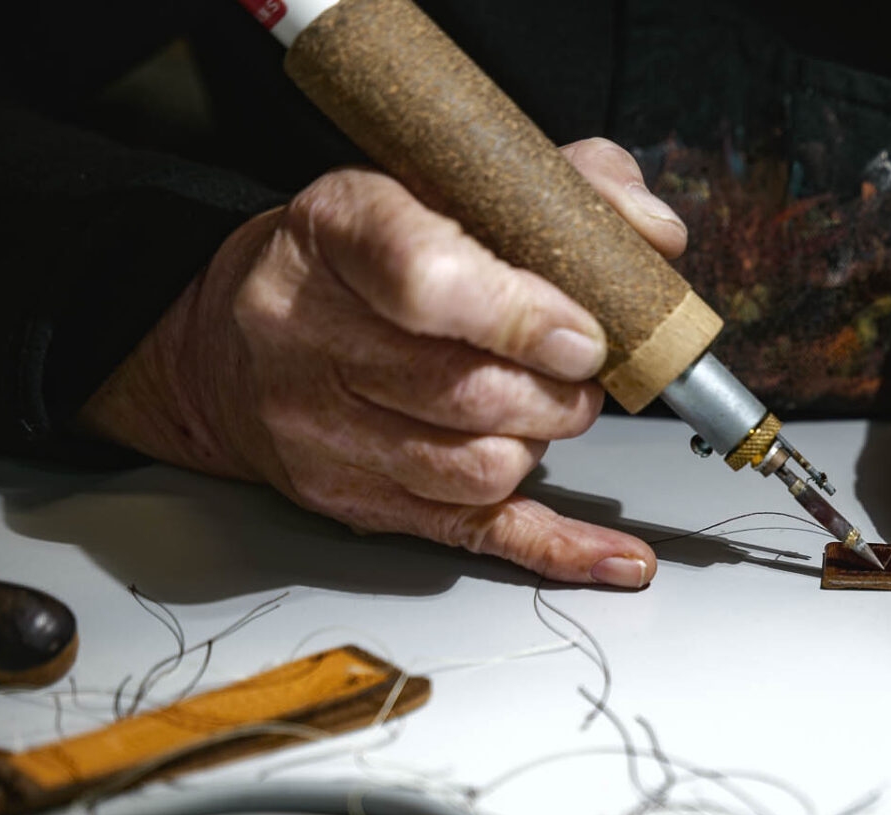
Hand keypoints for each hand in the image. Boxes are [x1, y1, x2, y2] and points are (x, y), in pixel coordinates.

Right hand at [83, 139, 688, 586]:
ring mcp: (328, 432)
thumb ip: (558, 187)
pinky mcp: (359, 501)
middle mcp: (313, 335)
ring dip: (544, 444)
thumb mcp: (437, 182)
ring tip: (550, 408)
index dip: (523, 316)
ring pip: (479, 468)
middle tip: (580, 371)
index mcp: (339, 232)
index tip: (581, 333)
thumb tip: (656, 236)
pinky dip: (562, 550)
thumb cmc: (356, 257)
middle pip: (470, 392)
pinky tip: (619, 557)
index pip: (429, 281)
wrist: (234, 339)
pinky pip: (476, 535)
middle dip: (558, 390)